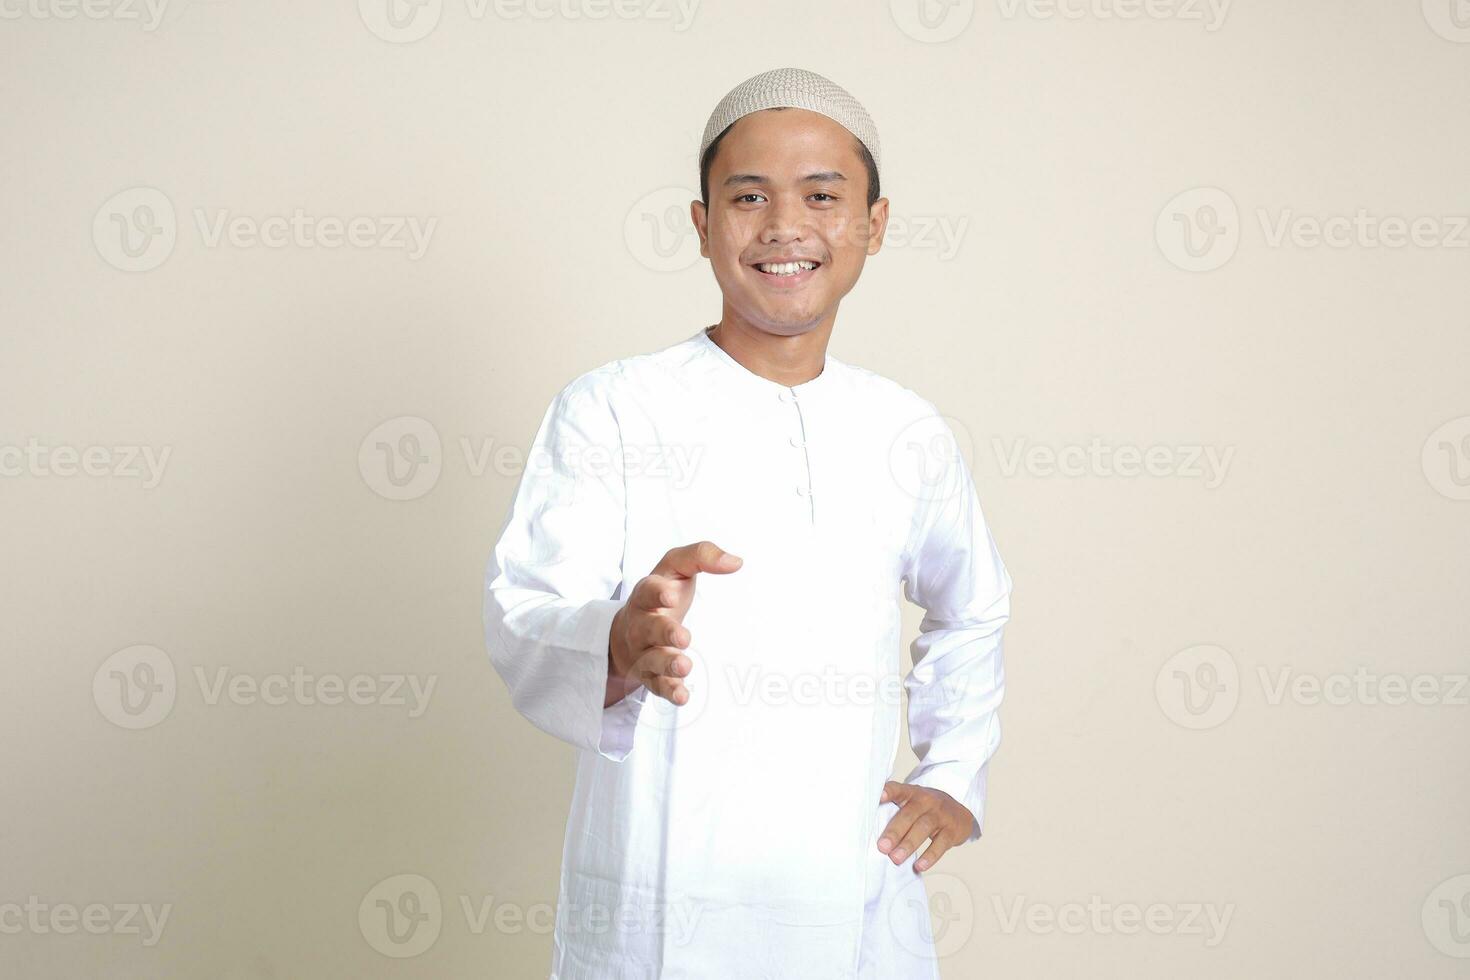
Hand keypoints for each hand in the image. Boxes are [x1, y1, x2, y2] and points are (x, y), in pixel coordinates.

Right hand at [605, 540, 742, 706]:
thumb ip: (702, 556)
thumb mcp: (676, 567)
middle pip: (647, 629)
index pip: (647, 590)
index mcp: (646, 594)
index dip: (656, 592)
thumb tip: (736, 562)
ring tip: (685, 666)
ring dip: (667, 665)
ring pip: (651, 660)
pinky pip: (657, 686)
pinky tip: (682, 696)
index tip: (670, 595)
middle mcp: (641, 624)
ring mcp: (643, 651)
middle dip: (664, 633)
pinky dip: (669, 691)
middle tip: (683, 637)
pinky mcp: (650, 675)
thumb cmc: (661, 593)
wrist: (630, 629)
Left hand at [876, 781, 973, 871]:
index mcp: (912, 793)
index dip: (889, 792)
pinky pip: (941, 844)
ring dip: (908, 844)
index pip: (899, 789)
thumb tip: (867, 829)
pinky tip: (919, 866)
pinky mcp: (952, 831)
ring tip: (896, 859)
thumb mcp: (912, 802)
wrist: (960, 812)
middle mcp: (927, 801)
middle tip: (882, 847)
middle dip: (895, 831)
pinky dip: (930, 856)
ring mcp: (941, 815)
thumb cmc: (926, 809)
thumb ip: (893, 809)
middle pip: (909, 814)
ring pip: (924, 828)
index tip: (879, 797)